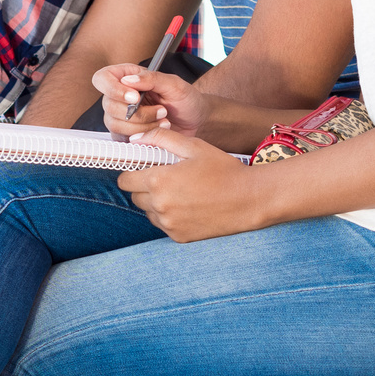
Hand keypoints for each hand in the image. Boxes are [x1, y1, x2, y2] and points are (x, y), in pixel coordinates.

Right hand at [91, 63, 208, 135]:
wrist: (195, 120)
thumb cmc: (186, 99)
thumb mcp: (174, 84)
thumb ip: (151, 79)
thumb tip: (127, 80)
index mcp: (127, 77)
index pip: (102, 79)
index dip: (113, 89)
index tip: (135, 97)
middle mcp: (119, 96)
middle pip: (109, 105)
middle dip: (138, 113)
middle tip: (162, 110)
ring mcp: (120, 117)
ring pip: (115, 125)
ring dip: (143, 126)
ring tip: (164, 121)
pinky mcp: (126, 135)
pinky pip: (123, 139)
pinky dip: (143, 137)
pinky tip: (158, 131)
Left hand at [116, 127, 271, 241]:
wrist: (250, 199)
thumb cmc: (224, 170)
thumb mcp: (194, 147)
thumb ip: (162, 139)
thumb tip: (136, 138)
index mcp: (159, 181)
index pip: (125, 180)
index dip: (133, 172)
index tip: (144, 168)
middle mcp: (160, 205)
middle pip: (134, 196)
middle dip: (145, 186)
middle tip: (168, 178)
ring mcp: (169, 224)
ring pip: (148, 212)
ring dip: (156, 203)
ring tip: (182, 192)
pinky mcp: (178, 237)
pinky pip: (163, 225)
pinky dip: (170, 216)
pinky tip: (189, 206)